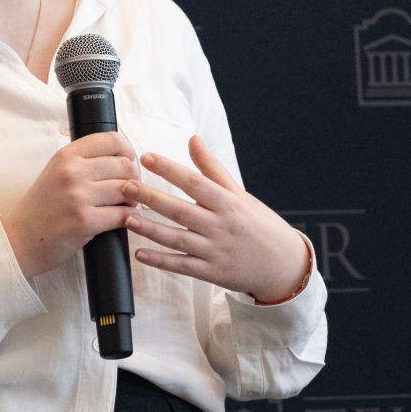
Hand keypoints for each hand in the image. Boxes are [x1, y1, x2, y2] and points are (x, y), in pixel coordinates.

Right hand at [1, 130, 141, 278]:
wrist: (20, 237)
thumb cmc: (42, 206)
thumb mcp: (56, 172)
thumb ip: (84, 160)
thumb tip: (122, 155)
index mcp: (67, 156)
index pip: (113, 140)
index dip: (128, 152)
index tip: (127, 163)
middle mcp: (72, 172)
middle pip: (125, 165)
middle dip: (133, 179)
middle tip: (127, 190)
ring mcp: (78, 197)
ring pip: (128, 190)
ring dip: (132, 200)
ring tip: (123, 205)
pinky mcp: (85, 221)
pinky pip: (123, 215)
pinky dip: (127, 218)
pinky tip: (121, 219)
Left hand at [124, 135, 311, 302]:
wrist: (285, 265)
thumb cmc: (260, 225)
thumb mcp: (240, 194)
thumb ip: (212, 168)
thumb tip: (193, 139)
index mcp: (228, 203)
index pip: (194, 182)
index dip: (169, 169)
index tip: (146, 157)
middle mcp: (221, 226)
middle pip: (181, 210)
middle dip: (151, 198)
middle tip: (126, 186)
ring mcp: (216, 251)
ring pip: (178, 239)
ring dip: (150, 229)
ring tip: (126, 218)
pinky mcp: (212, 273)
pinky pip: (182, 265)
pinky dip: (161, 261)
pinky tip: (140, 254)